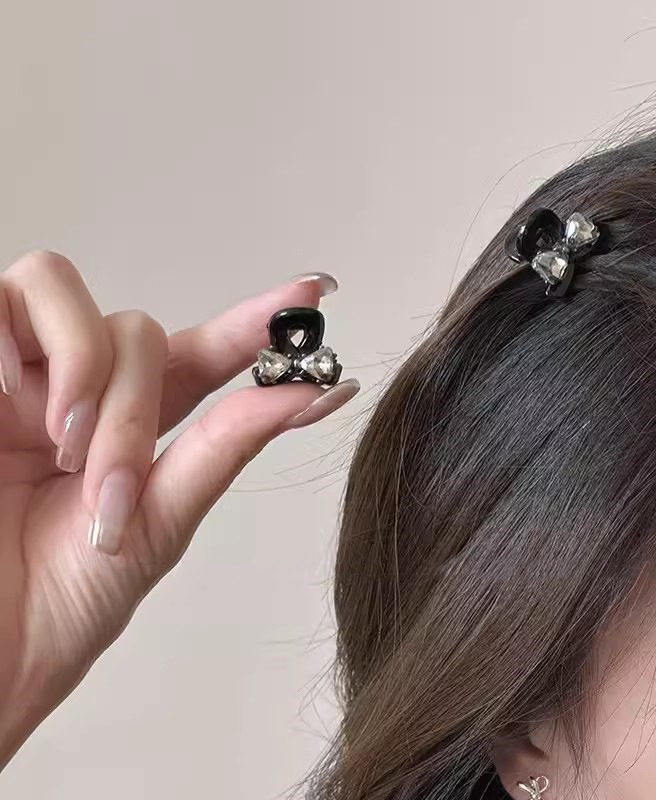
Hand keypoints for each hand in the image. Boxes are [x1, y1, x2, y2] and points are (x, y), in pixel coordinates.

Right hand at [0, 252, 356, 766]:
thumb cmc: (61, 604)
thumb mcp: (160, 522)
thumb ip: (228, 446)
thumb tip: (314, 392)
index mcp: (136, 426)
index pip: (203, 355)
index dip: (254, 321)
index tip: (311, 293)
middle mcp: (82, 390)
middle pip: (137, 332)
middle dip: (134, 409)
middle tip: (113, 486)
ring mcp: (22, 376)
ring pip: (67, 294)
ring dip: (84, 369)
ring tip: (63, 444)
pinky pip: (3, 299)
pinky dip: (22, 342)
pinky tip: (16, 399)